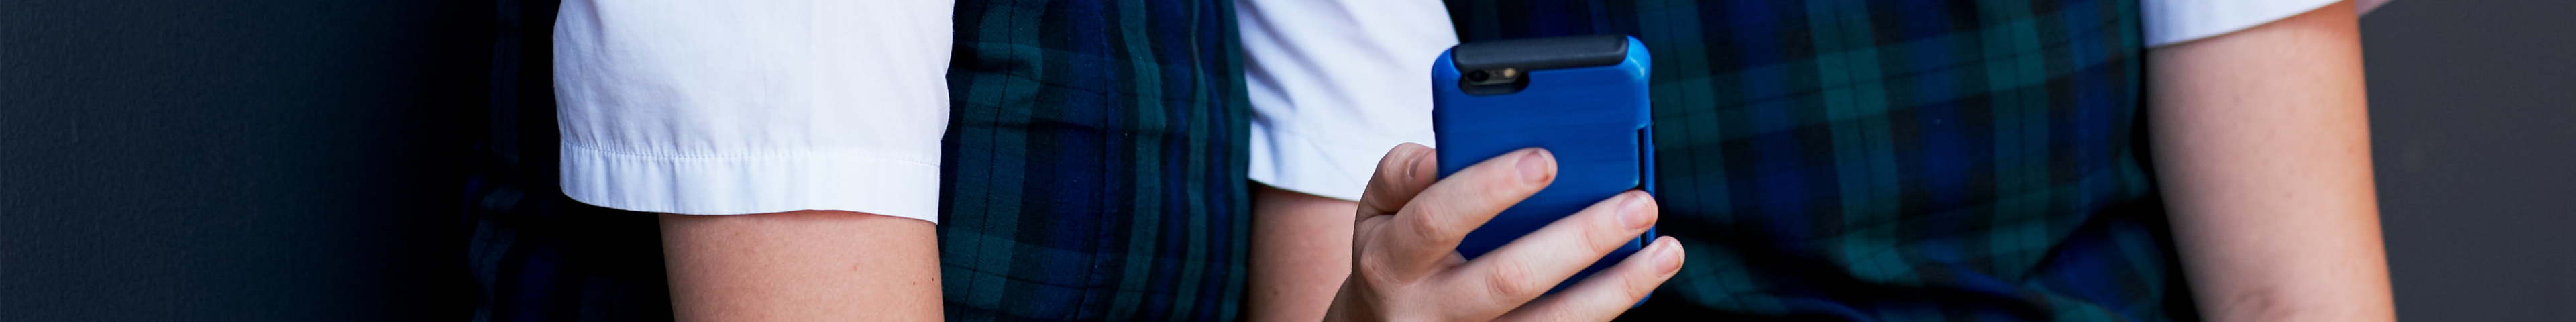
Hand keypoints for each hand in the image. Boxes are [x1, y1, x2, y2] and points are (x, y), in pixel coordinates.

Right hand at [1325, 143, 1683, 320]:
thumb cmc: (1395, 252)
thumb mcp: (1377, 209)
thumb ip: (1404, 173)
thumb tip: (1445, 152)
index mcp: (1391, 262)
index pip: (1436, 221)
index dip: (1487, 189)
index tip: (1546, 158)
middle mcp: (1431, 312)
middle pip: (1509, 279)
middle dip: (1580, 239)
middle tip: (1637, 202)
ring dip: (1616, 288)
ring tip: (1666, 251)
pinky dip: (1608, 310)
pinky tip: (1642, 280)